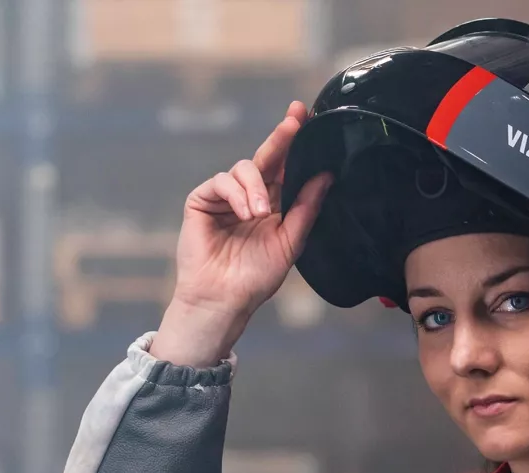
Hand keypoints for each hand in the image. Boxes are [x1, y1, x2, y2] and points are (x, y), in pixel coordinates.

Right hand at [152, 101, 332, 366]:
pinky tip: (245, 213)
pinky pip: (221, 182)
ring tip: (260, 214)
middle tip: (294, 119)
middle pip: (267, 157)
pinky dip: (236, 194)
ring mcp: (225, 196)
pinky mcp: (202, 200)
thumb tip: (326, 175)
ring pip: (244, 168)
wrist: (225, 299)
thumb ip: (306, 207)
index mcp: (274, 204)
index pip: (287, 168)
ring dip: (255, 187)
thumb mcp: (290, 241)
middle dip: (281, 136)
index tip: (307, 117)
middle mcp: (251, 195)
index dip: (295, 143)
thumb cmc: (256, 277)